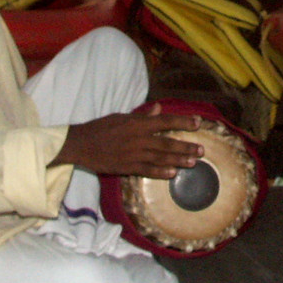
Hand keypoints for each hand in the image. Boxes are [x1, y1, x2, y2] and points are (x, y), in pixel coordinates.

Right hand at [53, 104, 203, 177]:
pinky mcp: (127, 167)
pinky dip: (160, 173)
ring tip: (193, 162)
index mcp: (137, 123)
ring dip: (178, 160)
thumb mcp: (121, 116)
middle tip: (202, 150)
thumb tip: (159, 108)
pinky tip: (172, 174)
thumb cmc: (101, 127)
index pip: (165, 121)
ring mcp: (133, 154)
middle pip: (167, 143)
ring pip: (160, 158)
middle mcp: (138, 139)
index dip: (183, 122)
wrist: (81, 144)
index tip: (198, 123)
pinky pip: (147, 170)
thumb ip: (142, 115)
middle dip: (186, 147)